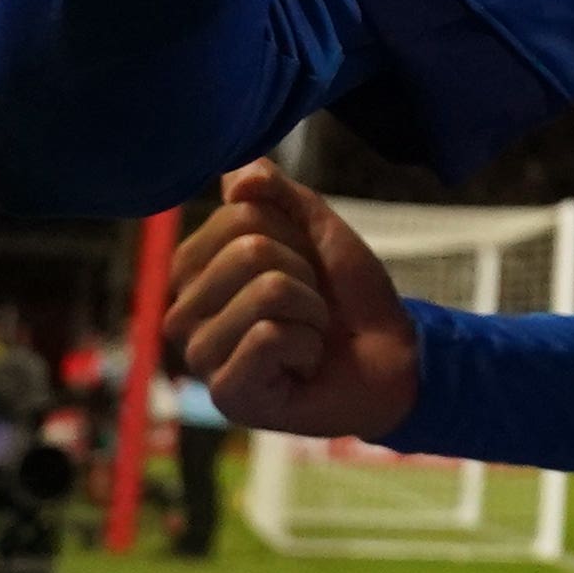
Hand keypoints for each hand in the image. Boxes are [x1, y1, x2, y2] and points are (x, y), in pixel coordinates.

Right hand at [169, 162, 423, 440]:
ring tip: (308, 335)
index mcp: (192, 270)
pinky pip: (270, 336)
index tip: (303, 266)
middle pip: (249, 252)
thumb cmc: (345, 296)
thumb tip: (236, 178)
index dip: (291, 233)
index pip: (238, 215)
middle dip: (303, 272)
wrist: (391, 358)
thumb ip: (275, 193)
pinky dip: (307, 344)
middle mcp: (183, 313)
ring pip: (266, 292)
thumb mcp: (316, 228)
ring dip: (311, 310)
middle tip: (309, 305)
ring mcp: (200, 358)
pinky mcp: (226, 394)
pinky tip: (303, 366)